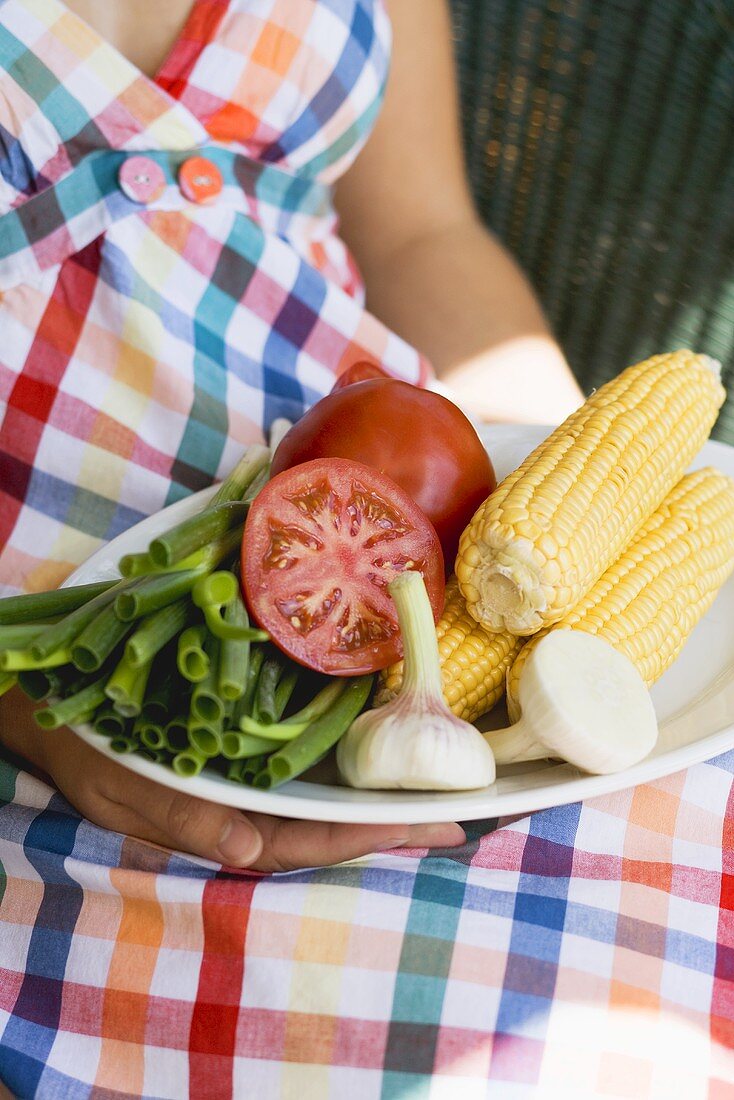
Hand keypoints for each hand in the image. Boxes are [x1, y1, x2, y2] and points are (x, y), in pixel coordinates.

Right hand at [0, 689, 465, 871]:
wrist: (61, 710)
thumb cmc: (89, 750)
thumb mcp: (120, 784)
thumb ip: (181, 816)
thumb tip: (248, 847)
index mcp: (221, 825)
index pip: (304, 840)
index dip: (365, 836)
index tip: (424, 827)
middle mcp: (247, 807)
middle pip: (329, 824)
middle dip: (391, 823)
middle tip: (460, 816)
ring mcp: (250, 781)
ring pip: (324, 797)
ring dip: (376, 795)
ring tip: (438, 787)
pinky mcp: (247, 750)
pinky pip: (303, 762)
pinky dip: (344, 760)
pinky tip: (381, 746)